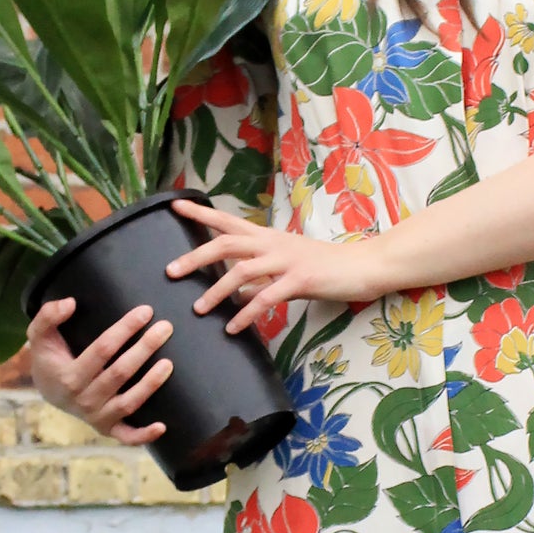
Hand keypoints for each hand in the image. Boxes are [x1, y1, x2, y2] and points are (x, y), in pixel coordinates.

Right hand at [25, 294, 172, 443]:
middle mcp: (83, 400)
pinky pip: (127, 436)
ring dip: (151, 384)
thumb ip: (48, 316)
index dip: (125, 329)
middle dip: (144, 349)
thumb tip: (70, 303)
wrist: (49, 390)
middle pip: (120, 373)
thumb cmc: (50, 357)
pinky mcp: (107, 428)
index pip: (102, 350)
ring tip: (169, 363)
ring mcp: (96, 417)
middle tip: (165, 328)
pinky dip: (144, 435)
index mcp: (68, 376)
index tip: (145, 311)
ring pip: (129, 402)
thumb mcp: (39, 335)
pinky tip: (162, 426)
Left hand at [167, 202, 390, 331]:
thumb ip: (258, 278)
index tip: (174, 205)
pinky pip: (266, 297)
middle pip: (226, 243)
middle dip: (196, 256)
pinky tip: (234, 327)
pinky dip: (247, 313)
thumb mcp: (286, 268)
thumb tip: (233, 294)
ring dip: (217, 290)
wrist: (363, 266)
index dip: (200, 213)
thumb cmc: (324, 267)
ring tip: (199, 308)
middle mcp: (273, 244)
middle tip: (170, 271)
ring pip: (242, 270)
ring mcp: (287, 261)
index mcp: (268, 237)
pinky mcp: (300, 280)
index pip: (228, 220)